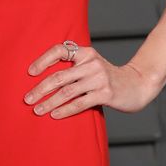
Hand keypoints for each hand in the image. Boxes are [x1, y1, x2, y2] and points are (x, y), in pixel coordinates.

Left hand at [24, 42, 157, 118]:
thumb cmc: (108, 77)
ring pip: (67, 92)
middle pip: (59, 76)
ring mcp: (99, 78)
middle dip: (40, 89)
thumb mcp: (92, 65)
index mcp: (86, 53)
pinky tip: (54, 115)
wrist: (138, 85)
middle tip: (27, 99)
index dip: (43, 60)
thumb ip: (74, 67)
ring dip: (49, 102)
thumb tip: (43, 79)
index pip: (60, 50)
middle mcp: (92, 63)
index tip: (30, 73)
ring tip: (37, 110)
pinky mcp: (105, 94)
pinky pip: (80, 103)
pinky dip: (64, 110)